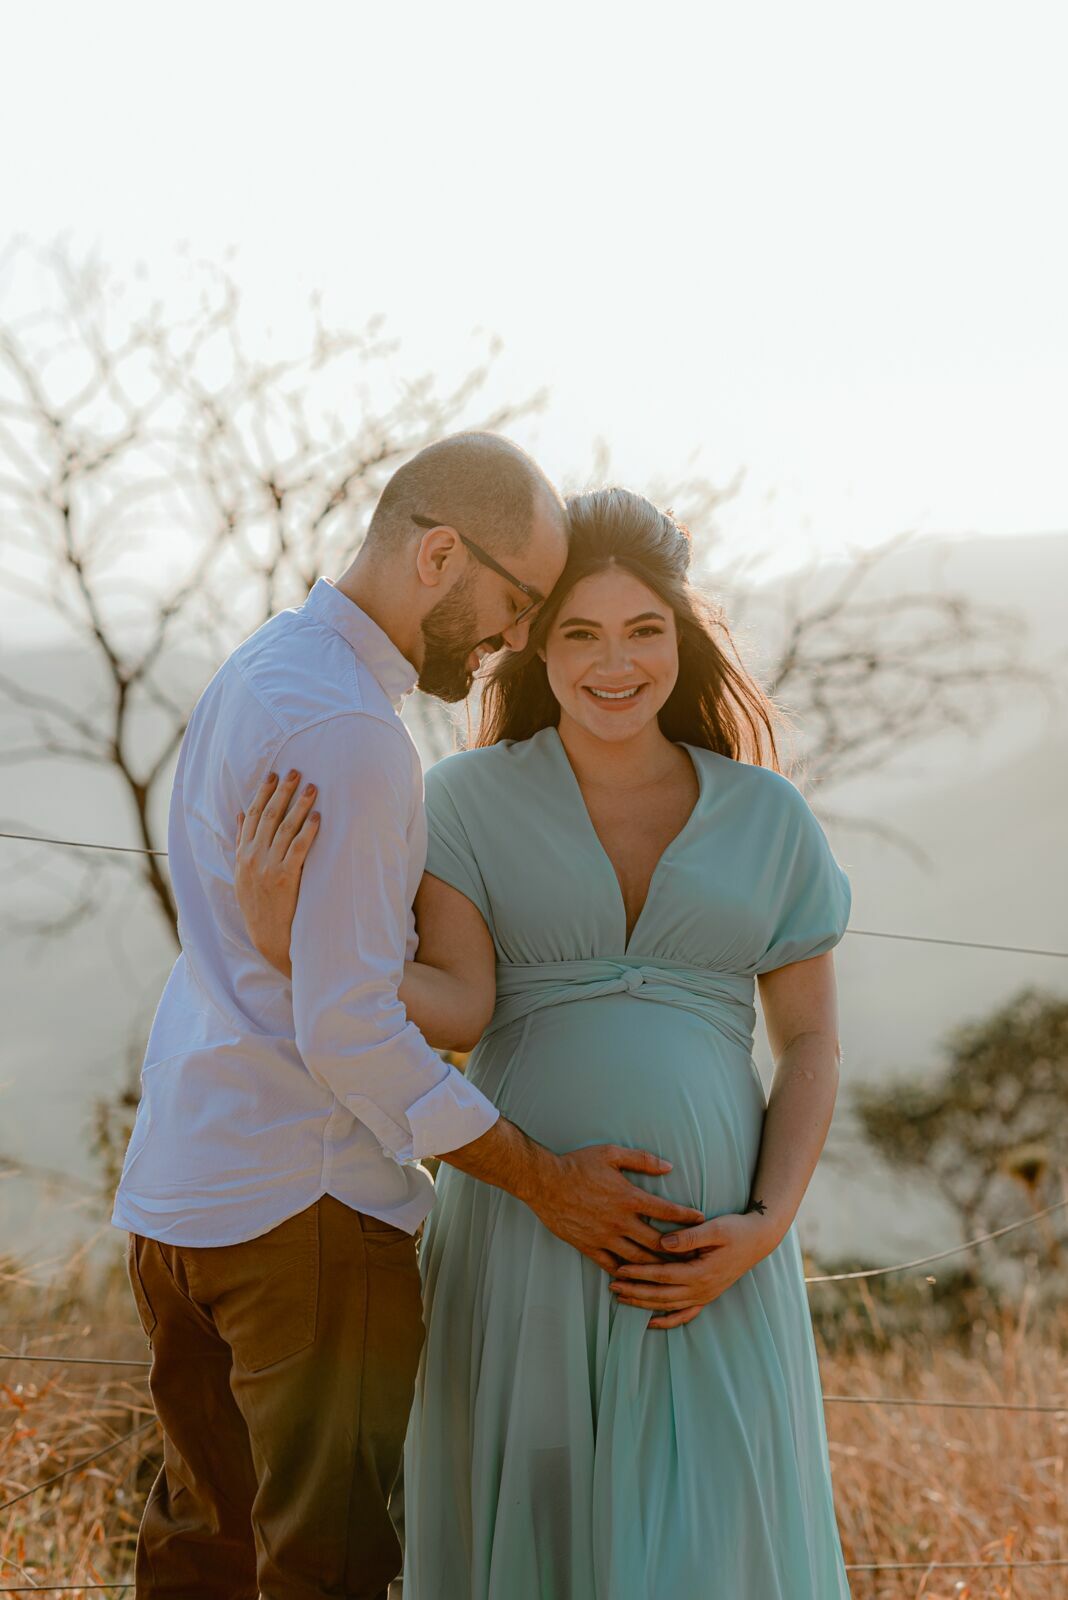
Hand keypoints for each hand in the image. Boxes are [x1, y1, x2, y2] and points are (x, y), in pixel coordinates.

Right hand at [234, 768, 321, 975]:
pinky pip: (298, 848)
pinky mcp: (286, 878)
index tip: (273, 775)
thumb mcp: (242, 873)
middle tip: (296, 771)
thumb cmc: (258, 903)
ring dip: (300, 805)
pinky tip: (318, 817)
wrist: (267, 935)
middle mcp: (253, 857)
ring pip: (285, 828)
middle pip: (269, 816)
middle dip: (283, 791)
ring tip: (312, 788)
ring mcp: (268, 867)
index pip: (252, 816)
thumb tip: (240, 813)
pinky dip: (308, 830)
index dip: (262, 793)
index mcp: (242, 854)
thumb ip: (241, 841)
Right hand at [523, 1145, 706, 1274]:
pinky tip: (636, 1278)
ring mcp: (604, 1237)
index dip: (686, 1217)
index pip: (666, 1211)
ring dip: (656, 1266)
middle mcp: (620, 1221)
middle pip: (656, 1243)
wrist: (544, 1182)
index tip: (701, 1220)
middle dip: (678, 1251)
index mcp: (629, 1197)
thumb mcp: (611, 1153)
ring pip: (637, 1259)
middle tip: (694, 1257)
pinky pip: (611, 1265)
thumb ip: (642, 1159)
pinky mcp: (589, 1246)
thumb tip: (669, 1167)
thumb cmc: (578, 1164)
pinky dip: (626, 1273)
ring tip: (672, 1272)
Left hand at [608, 1211, 781, 1329]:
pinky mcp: (707, 1296)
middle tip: (612, 1286)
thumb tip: (663, 1242)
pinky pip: (685, 1314)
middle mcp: (702, 1289)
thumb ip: (689, 1236)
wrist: (759, 1240)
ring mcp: (705, 1295)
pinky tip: (651, 1322)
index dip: (640, 1273)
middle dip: (635, 1291)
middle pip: (661, 1294)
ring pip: (668, 1305)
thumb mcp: (715, 1228)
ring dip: (644, 1303)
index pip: (663, 1275)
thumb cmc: (736, 1230)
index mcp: (702, 1272)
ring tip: (622, 1298)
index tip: (619, 1268)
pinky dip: (667, 1320)